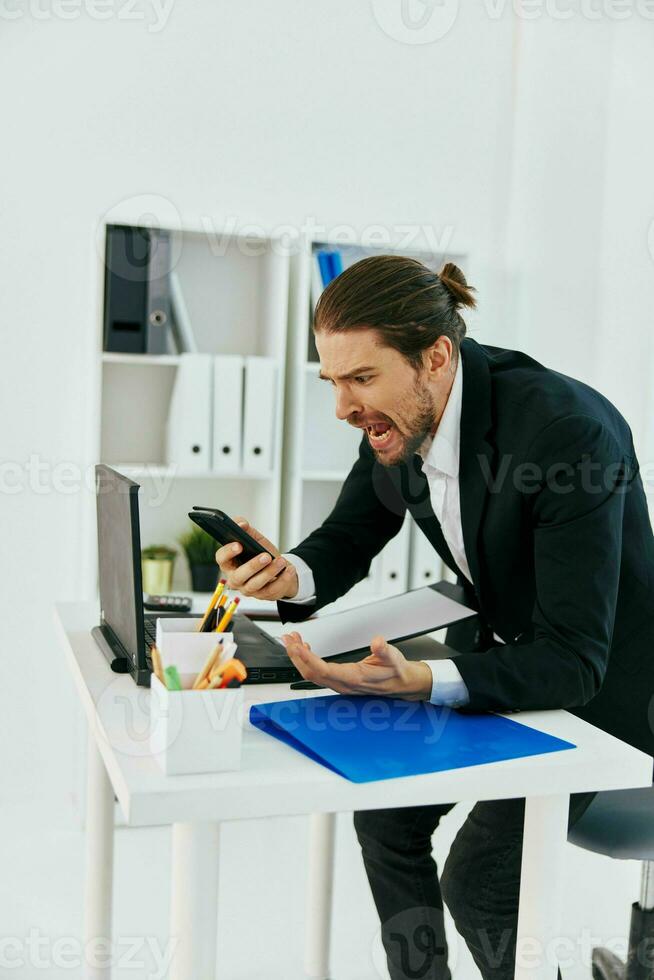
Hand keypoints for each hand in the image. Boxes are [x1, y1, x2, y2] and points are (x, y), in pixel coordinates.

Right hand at [214, 517, 298, 600]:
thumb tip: (241, 523)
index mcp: (229, 563)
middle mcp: (236, 579)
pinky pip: (272, 590)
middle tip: (266, 556)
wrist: (279, 567)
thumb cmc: (262, 553)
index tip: (239, 545)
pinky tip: (289, 570)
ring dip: (270, 572)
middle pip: (238, 576)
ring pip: (256, 584)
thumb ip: (246, 529)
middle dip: (252, 566)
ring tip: (280, 561)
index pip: (221, 559)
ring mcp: (249, 589)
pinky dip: (283, 579)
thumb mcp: (255, 539)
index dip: (228, 552)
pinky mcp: (264, 595)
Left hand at [281, 632, 432, 700]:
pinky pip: (316, 673)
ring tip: (293, 641)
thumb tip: (378, 641)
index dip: (307, 658)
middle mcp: (343, 684)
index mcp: (353, 678)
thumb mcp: (393, 657)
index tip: (297, 645)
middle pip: (310, 673)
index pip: (323, 670)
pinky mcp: (338, 681)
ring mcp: (339, 684)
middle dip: (296, 656)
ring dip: (299, 658)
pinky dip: (307, 660)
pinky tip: (306, 649)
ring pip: (311, 674)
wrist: (402, 684)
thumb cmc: (396, 671)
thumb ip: (384, 650)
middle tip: (289, 638)